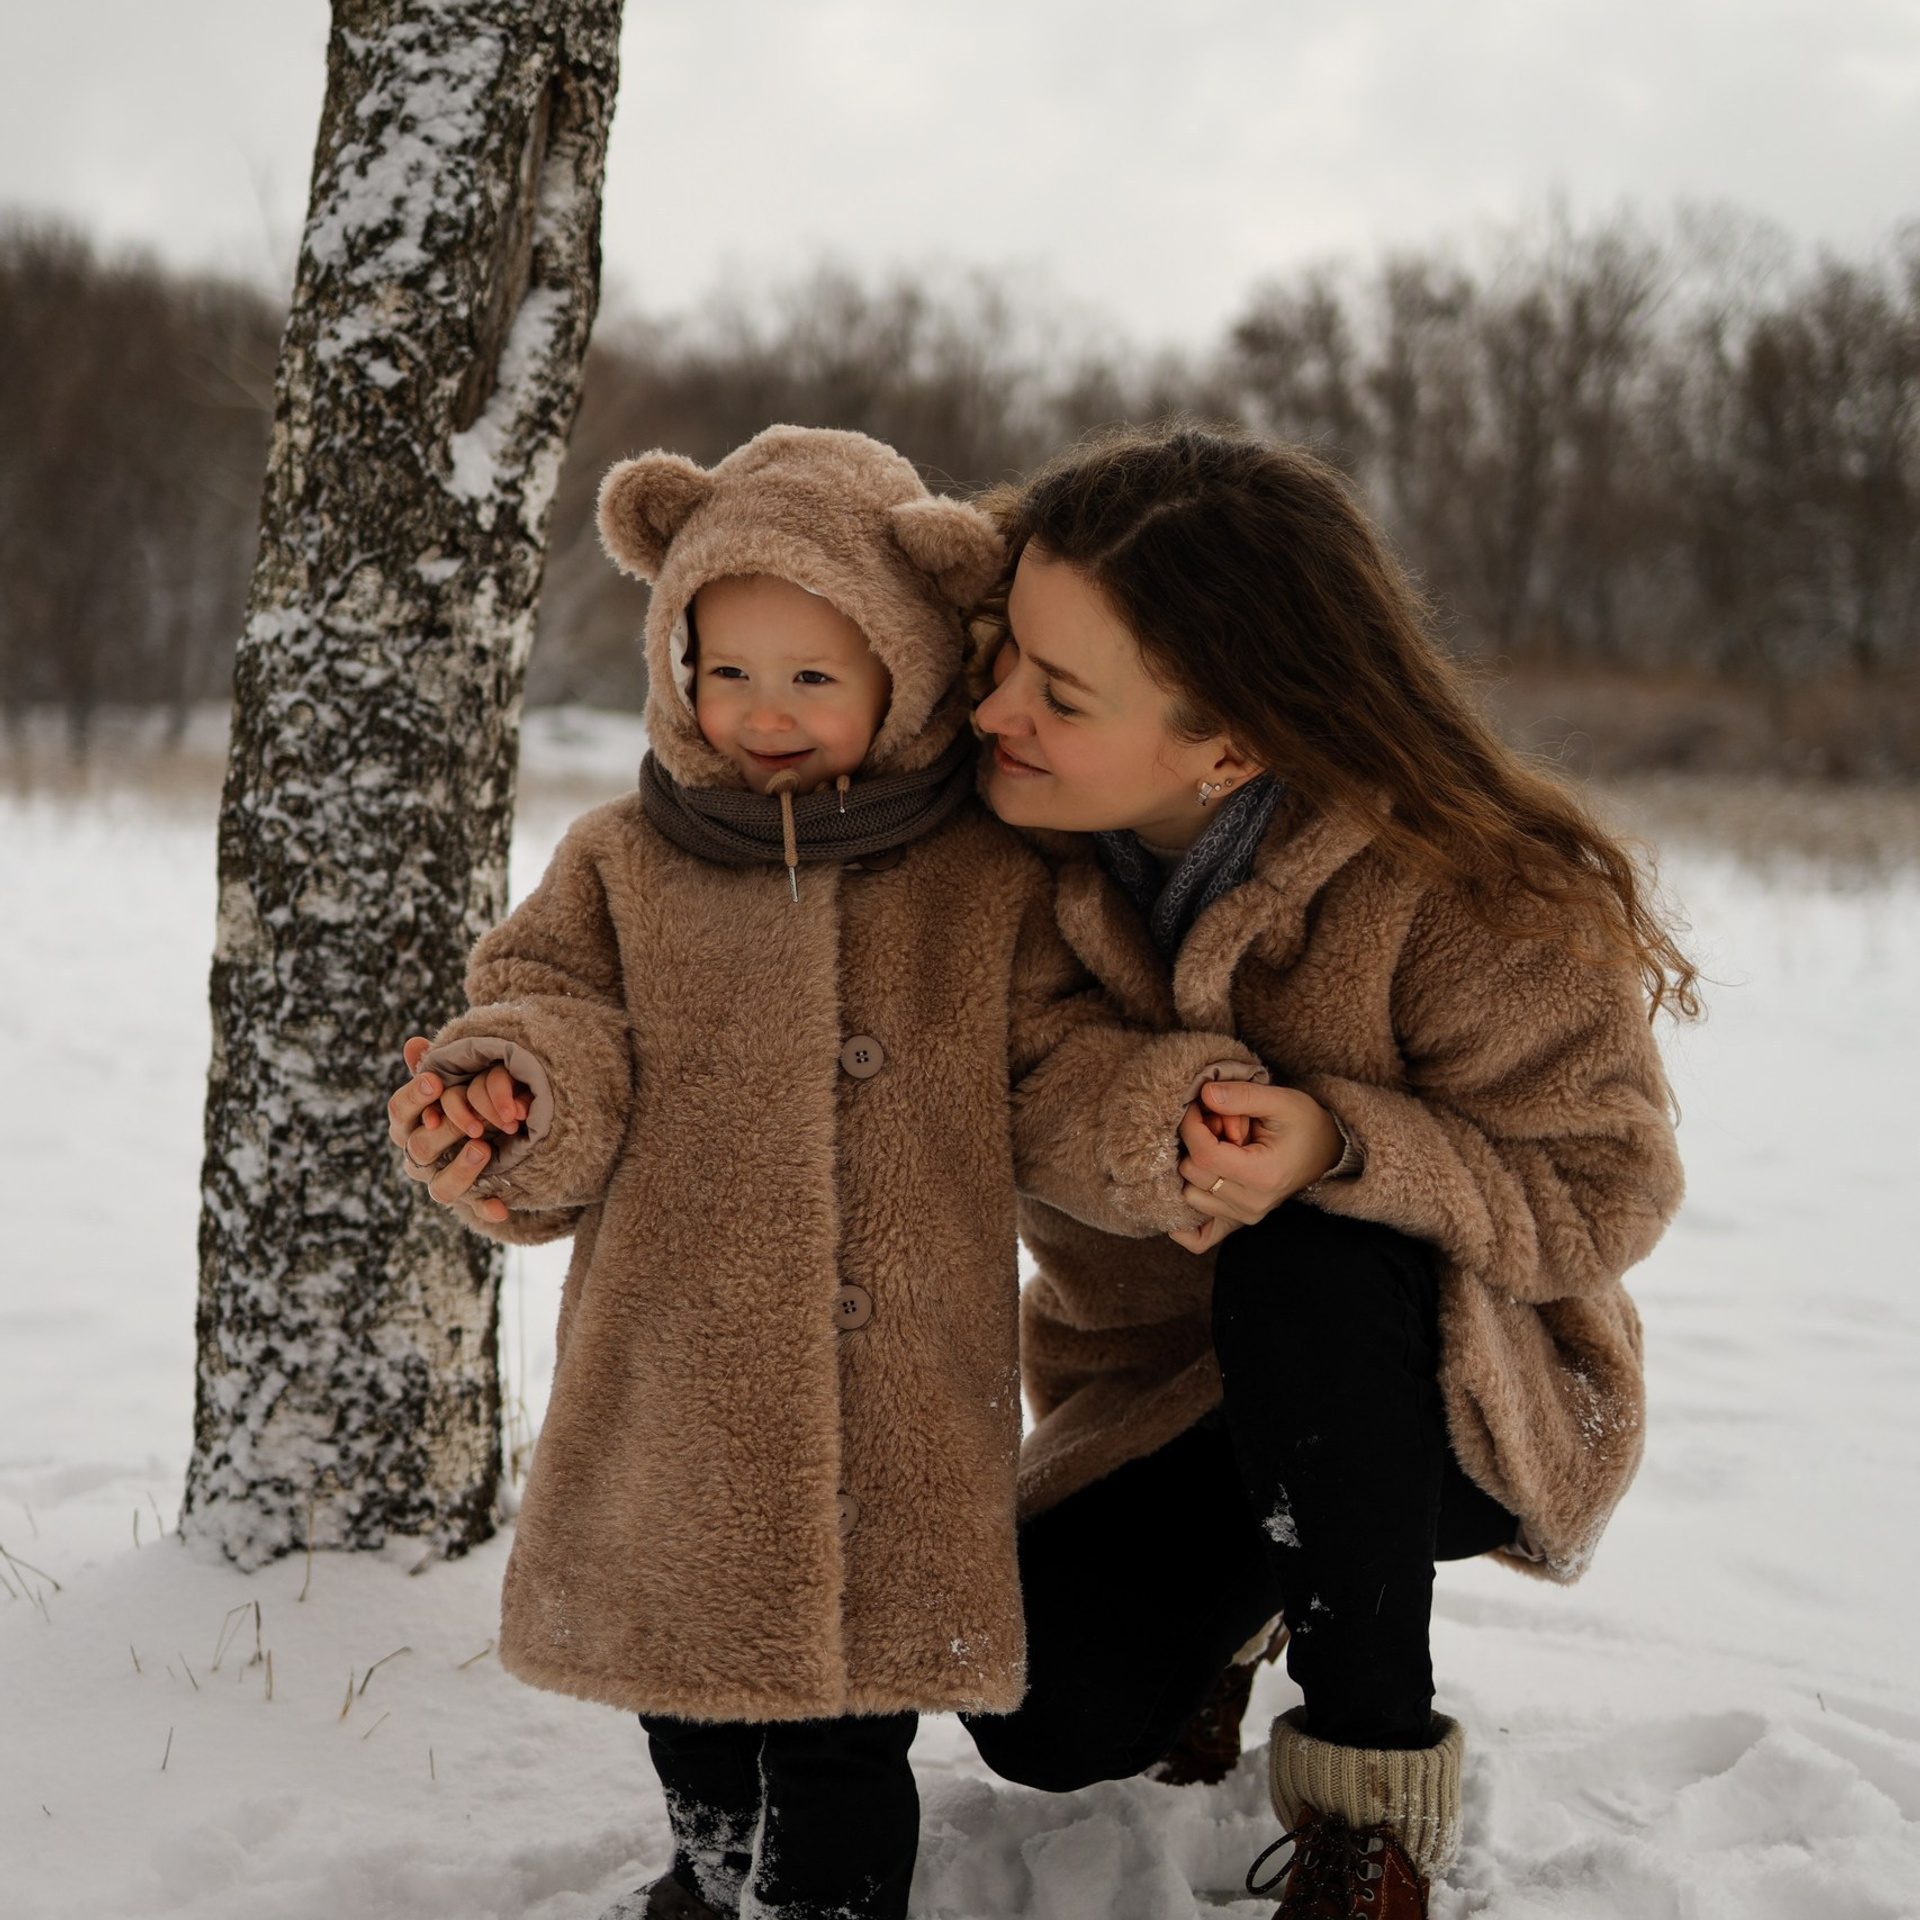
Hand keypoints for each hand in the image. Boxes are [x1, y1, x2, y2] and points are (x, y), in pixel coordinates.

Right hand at [387, 1035, 529, 1226]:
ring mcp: (440, 1180)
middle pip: (420, 1147)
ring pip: (440, 1187)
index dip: (415, 1097)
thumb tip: (414, 1043)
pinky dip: (486, 1209)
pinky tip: (501, 1207)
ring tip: (484, 1149)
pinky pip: (473, 1209)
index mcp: (408, 1124)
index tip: (436, 1081)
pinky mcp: (467, 1199)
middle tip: (471, 1119)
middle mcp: (418, 1156)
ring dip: (462, 1170)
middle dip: (446, 1131)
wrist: (483, 1136)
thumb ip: (437, 1064)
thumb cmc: (460, 1100)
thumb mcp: (452, 1080)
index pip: (399, 1111)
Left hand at [1166, 1080, 1343, 1254]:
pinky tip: (1193, 1192)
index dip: (1191, 1127)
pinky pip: (1199, 1237)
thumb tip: (1204, 1094)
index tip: (1197, 1107)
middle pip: (1192, 1174)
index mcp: (1263, 1175)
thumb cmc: (1304, 1123)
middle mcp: (1253, 1204)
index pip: (1204, 1156)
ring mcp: (1245, 1217)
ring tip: (1220, 1150)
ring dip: (1196, 1168)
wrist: (1327, 1150)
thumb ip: (1241, 1096)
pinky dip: (1186, 1221)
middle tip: (1218, 1127)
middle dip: (1196, 1143)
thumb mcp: (1280, 1100)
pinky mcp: (1239, 1222)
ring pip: (1189, 1195)